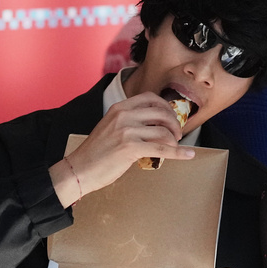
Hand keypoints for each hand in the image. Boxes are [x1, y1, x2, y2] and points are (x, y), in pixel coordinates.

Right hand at [50, 92, 194, 206]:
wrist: (79, 170)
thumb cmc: (96, 152)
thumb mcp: (111, 126)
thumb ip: (130, 120)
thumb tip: (156, 124)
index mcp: (119, 108)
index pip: (151, 98)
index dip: (166, 107)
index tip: (172, 117)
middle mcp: (124, 116)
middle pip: (162, 113)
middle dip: (174, 124)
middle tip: (177, 134)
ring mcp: (127, 131)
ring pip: (164, 131)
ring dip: (174, 140)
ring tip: (175, 146)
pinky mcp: (131, 148)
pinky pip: (162, 149)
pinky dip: (178, 152)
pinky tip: (187, 155)